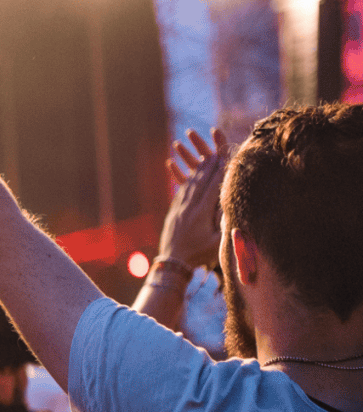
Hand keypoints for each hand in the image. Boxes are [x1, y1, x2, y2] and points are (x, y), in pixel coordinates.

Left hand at [159, 127, 228, 267]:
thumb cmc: (198, 256)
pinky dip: (184, 179)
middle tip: (216, 148)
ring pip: (189, 183)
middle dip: (209, 163)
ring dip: (196, 168)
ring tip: (203, 156)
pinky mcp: (173, 212)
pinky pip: (179, 191)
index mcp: (202, 213)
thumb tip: (238, 211)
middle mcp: (189, 206)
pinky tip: (185, 173)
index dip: (220, 169)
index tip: (225, 154)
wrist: (172, 263)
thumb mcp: (217, 244)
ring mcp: (179, 208)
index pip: (213, 185)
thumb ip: (226, 226)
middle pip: (201, 180)